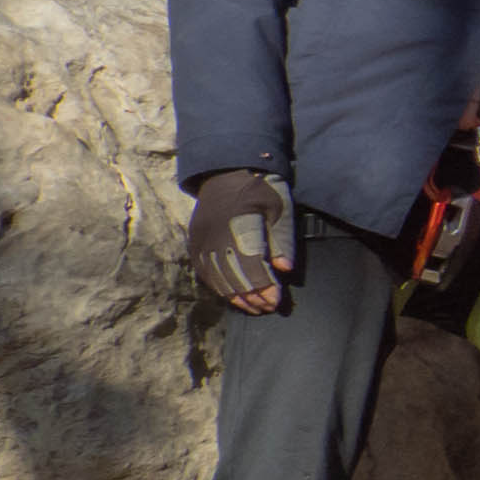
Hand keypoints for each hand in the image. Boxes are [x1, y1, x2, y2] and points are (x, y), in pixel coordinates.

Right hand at [184, 170, 296, 313]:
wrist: (226, 172)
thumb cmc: (260, 190)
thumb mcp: (279, 208)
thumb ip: (282, 239)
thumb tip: (284, 269)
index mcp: (238, 220)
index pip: (249, 260)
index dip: (262, 283)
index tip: (276, 299)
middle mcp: (214, 231)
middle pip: (231, 271)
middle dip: (251, 294)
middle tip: (268, 307)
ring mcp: (201, 237)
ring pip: (216, 275)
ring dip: (236, 295)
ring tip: (255, 307)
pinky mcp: (194, 242)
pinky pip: (203, 271)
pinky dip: (219, 287)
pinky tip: (233, 297)